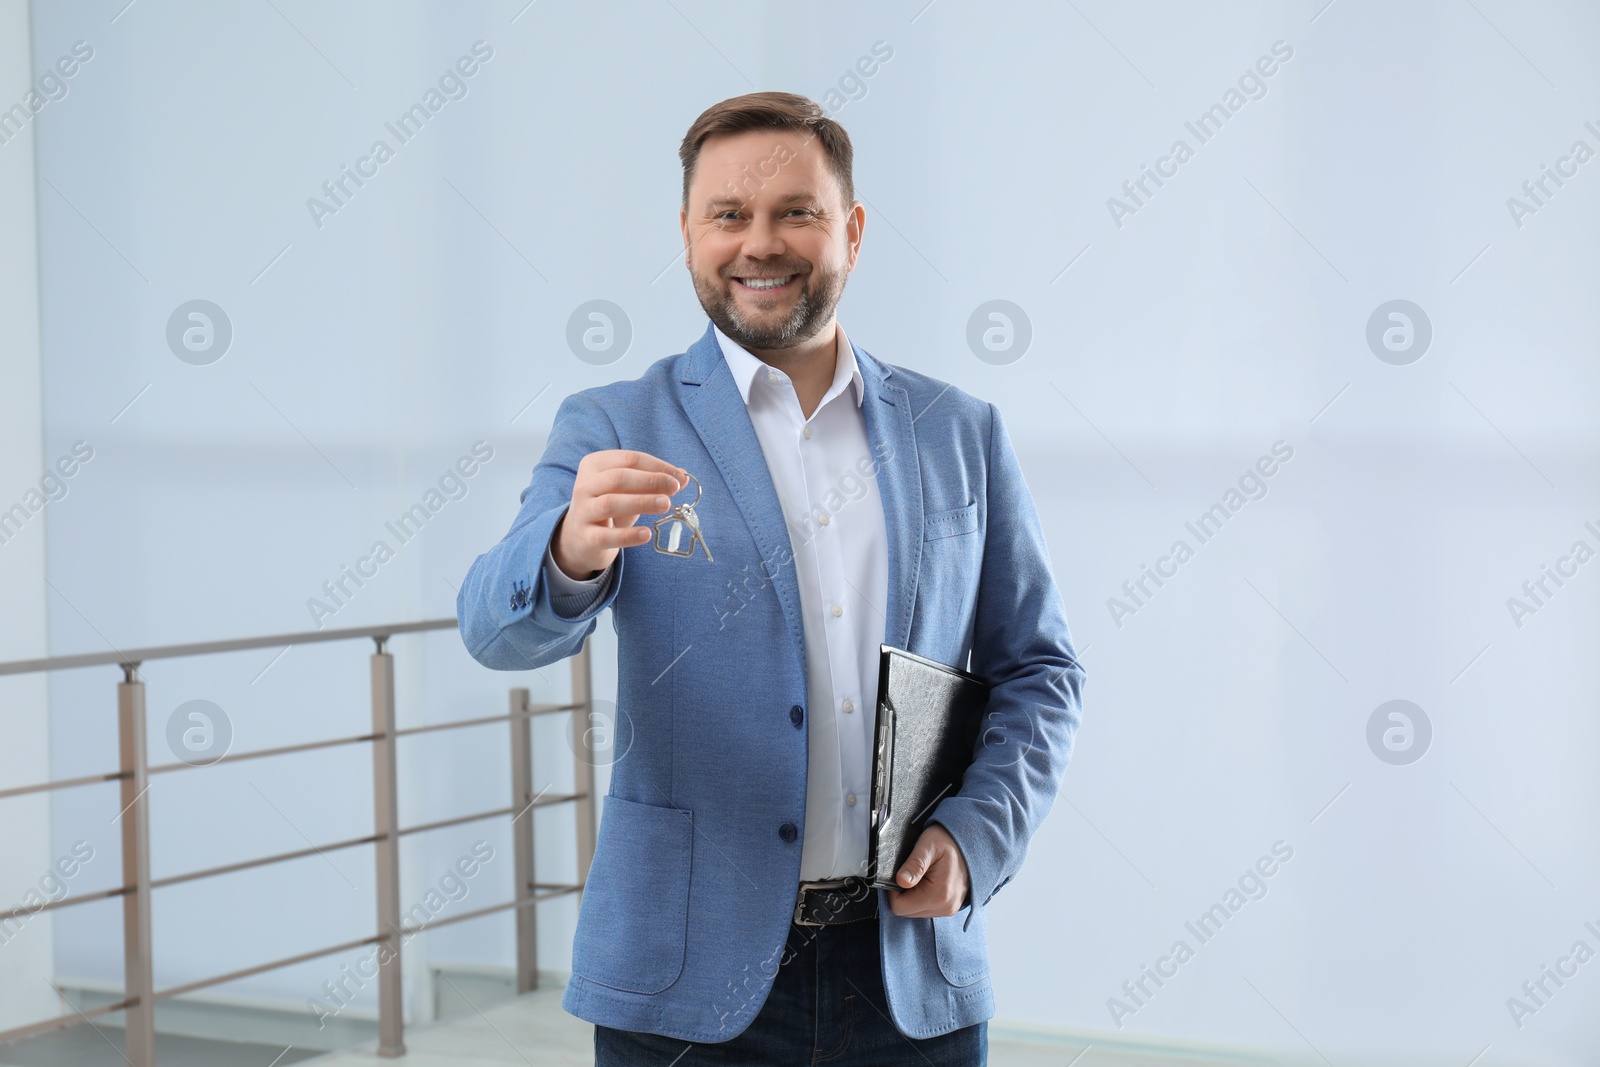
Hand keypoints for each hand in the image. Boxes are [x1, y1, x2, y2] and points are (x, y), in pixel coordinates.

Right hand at [553, 450, 686, 578]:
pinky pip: (607, 535)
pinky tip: (646, 534)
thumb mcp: (629, 490)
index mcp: (595, 465)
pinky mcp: (585, 537)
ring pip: (611, 503)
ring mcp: (582, 511)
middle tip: (675, 488)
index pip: (630, 459)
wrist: (580, 538)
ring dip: (641, 502)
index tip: (680, 477)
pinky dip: (628, 535)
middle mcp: (585, 485)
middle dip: (650, 481)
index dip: (657, 467)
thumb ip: (653, 481)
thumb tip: (682, 477)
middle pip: (619, 478)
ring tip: (666, 505)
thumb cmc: (610, 507)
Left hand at [887, 823, 970, 917]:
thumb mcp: (928, 845)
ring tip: (923, 875)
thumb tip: (900, 881)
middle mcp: (945, 907)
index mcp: (939, 895)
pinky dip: (922, 896)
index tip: (901, 874)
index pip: (900, 907)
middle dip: (904, 893)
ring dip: (913, 895)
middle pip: (907, 911)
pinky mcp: (950, 907)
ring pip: (916, 911)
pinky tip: (928, 880)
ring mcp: (949, 909)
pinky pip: (927, 908)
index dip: (893, 890)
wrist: (973, 842)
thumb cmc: (950, 841)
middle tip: (913, 872)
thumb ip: (914, 865)